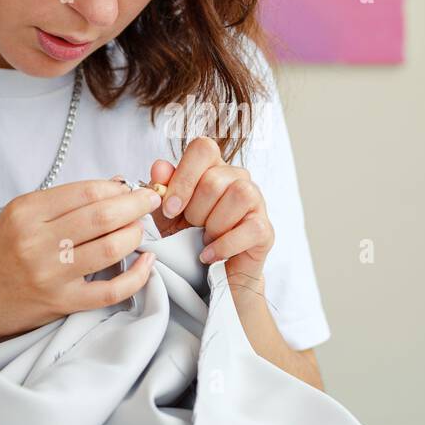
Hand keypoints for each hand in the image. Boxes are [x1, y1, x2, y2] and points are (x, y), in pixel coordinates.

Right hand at [0, 179, 162, 346]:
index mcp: (26, 212)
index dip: (119, 187)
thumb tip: (115, 185)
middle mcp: (38, 241)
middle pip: (103, 216)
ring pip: (111, 249)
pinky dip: (136, 277)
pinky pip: (110, 290)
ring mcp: (51, 274)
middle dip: (137, 205)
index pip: (87, 192)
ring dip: (136, 235)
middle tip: (152, 201)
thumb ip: (63, 202)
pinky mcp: (61, 303)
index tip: (136, 186)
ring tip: (142, 230)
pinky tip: (147, 264)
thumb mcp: (18, 217)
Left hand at [148, 136, 274, 286]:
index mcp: (213, 168)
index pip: (203, 148)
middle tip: (191, 229)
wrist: (208, 276)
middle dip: (195, 211)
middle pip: (215, 179)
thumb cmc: (189, 239)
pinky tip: (209, 254)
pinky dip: (224, 245)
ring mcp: (256, 202)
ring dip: (213, 225)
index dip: (183, 177)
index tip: (171, 209)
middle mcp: (237, 178)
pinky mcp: (264, 229)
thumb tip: (160, 167)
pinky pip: (250, 227)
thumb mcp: (168, 216)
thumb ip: (162, 191)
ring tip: (204, 240)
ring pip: (239, 195)